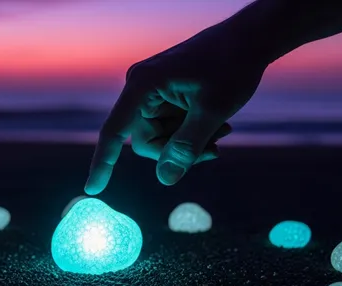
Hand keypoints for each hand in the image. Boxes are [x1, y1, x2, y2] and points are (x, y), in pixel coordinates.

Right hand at [84, 23, 268, 194]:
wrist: (250, 40)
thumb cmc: (231, 67)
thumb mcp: (212, 112)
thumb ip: (187, 147)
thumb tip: (164, 179)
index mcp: (143, 85)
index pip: (114, 131)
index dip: (103, 162)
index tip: (91, 190)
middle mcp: (141, 88)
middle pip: (146, 141)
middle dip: (177, 150)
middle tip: (214, 150)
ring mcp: (152, 92)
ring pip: (161, 137)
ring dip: (190, 142)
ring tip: (223, 131)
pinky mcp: (164, 95)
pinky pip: (170, 127)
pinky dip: (192, 131)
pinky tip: (219, 126)